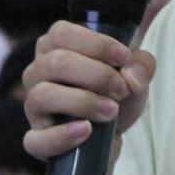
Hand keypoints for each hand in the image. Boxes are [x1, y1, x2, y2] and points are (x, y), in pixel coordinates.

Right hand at [21, 21, 156, 161]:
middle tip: (121, 89)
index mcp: (54, 48)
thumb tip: (131, 74)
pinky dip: (62, 136)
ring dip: (84, 102)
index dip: (96, 44)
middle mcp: (37, 73)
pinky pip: (35, 139)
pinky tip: (86, 131)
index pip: (62, 33)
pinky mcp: (36, 140)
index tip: (124, 58)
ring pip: (43, 95)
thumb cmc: (115, 97)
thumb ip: (141, 66)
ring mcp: (33, 107)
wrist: (112, 137)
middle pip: (57, 62)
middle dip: (98, 75)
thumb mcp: (135, 75)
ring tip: (111, 111)